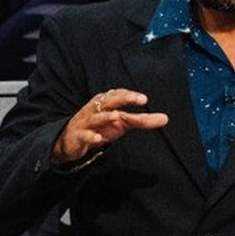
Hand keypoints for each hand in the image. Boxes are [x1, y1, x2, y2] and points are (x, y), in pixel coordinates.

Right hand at [52, 89, 168, 164]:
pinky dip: (91, 137)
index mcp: (106, 102)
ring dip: (106, 116)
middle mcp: (96, 109)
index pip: (119, 95)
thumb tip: (164, 118)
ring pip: (97, 117)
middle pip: (110, 101)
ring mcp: (86, 122)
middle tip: (141, 99)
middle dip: (125, 98)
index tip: (144, 99)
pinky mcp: (78, 135)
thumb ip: (140, 120)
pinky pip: (85, 135)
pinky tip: (99, 139)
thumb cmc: (98, 127)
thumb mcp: (120, 123)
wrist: (70, 140)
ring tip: (117, 116)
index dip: (130, 96)